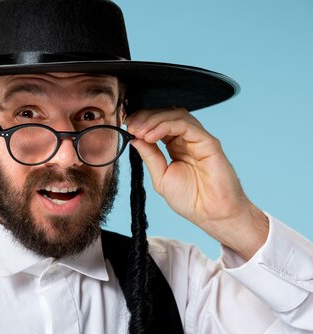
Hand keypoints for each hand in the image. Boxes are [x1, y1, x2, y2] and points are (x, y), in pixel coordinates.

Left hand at [126, 108, 267, 259]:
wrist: (211, 214)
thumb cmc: (191, 200)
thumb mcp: (160, 176)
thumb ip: (149, 156)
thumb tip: (134, 139)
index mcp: (176, 146)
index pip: (158, 125)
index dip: (142, 122)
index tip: (127, 126)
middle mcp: (187, 140)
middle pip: (166, 115)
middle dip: (145, 118)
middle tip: (131, 125)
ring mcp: (198, 140)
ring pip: (176, 116)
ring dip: (154, 120)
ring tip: (139, 131)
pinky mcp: (208, 142)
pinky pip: (186, 126)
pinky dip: (166, 126)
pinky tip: (152, 135)